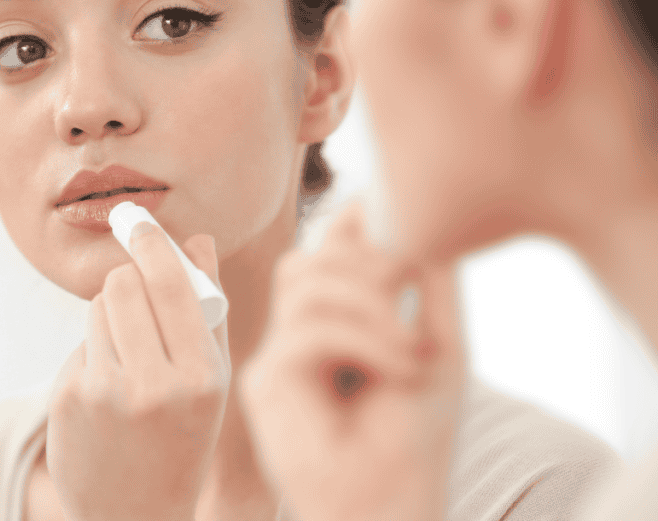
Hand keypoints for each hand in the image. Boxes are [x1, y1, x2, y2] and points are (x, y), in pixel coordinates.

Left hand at [47, 222, 230, 520]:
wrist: (134, 514)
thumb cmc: (183, 438)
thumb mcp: (211, 382)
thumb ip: (207, 309)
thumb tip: (198, 239)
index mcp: (201, 379)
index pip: (170, 285)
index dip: (151, 243)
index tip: (135, 217)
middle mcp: (153, 386)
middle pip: (121, 285)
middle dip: (128, 282)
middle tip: (137, 298)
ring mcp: (105, 395)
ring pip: (97, 309)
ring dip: (111, 316)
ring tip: (129, 357)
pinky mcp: (69, 399)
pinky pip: (80, 343)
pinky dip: (94, 353)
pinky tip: (106, 392)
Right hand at [240, 204, 466, 520]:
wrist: (388, 505)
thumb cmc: (413, 438)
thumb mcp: (437, 343)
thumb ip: (427, 279)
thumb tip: (411, 212)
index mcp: (335, 325)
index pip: (327, 252)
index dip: (353, 224)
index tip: (391, 214)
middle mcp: (299, 336)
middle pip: (309, 258)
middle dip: (365, 258)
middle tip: (411, 287)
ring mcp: (278, 357)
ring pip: (304, 282)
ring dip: (368, 300)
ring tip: (412, 345)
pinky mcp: (265, 380)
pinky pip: (308, 329)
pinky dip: (363, 338)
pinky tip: (400, 367)